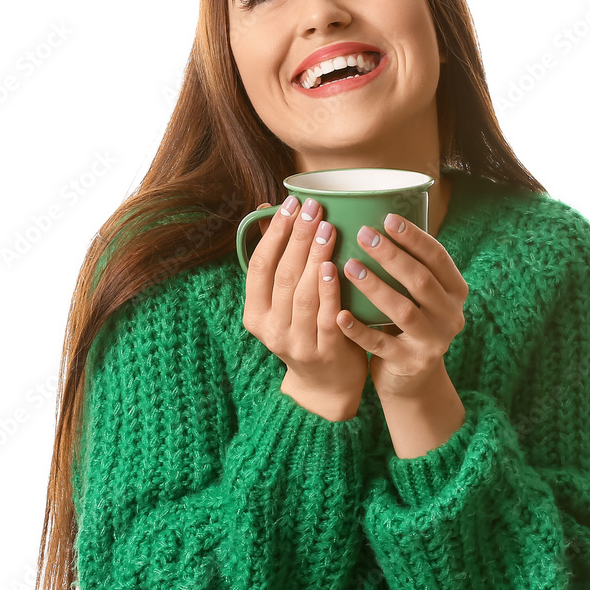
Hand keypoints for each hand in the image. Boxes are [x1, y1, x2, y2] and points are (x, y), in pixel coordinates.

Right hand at [242, 198, 368, 419]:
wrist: (327, 385)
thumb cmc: (307, 331)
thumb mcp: (284, 302)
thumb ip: (279, 261)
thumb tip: (268, 209)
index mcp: (255, 314)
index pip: (259, 265)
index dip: (274, 233)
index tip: (290, 204)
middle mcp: (270, 329)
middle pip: (282, 274)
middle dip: (297, 237)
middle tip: (314, 208)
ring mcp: (296, 342)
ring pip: (301, 293)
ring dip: (313, 257)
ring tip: (327, 227)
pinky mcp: (323, 352)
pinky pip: (325, 316)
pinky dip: (328, 290)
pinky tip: (335, 266)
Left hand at [336, 214, 467, 399]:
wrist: (411, 379)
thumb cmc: (406, 323)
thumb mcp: (417, 295)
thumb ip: (406, 266)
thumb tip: (371, 215)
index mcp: (455, 291)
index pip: (437, 257)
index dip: (414, 237)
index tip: (387, 217)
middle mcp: (450, 315)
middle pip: (420, 280)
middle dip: (391, 255)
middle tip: (362, 234)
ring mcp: (432, 342)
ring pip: (403, 310)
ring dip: (374, 286)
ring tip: (348, 266)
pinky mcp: (409, 364)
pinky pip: (380, 344)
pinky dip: (358, 329)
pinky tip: (339, 314)